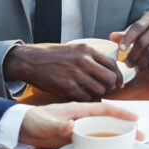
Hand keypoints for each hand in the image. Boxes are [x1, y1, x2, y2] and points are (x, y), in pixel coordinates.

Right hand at [3, 43, 121, 101]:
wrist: (29, 60)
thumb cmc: (51, 55)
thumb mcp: (73, 49)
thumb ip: (89, 57)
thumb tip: (106, 68)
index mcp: (86, 50)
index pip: (112, 64)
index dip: (119, 75)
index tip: (119, 83)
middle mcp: (83, 61)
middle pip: (109, 78)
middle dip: (110, 86)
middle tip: (106, 89)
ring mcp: (75, 74)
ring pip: (99, 89)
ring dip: (99, 94)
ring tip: (92, 93)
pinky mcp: (66, 86)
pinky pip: (86, 97)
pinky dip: (86, 99)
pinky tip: (82, 96)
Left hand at [18, 101, 141, 148]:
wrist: (21, 127)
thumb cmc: (33, 120)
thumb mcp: (45, 123)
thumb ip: (58, 125)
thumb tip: (72, 127)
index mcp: (80, 109)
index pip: (105, 109)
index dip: (121, 112)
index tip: (136, 118)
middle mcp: (83, 118)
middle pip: (110, 121)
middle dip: (127, 127)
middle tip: (142, 135)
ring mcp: (81, 128)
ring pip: (105, 131)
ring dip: (119, 136)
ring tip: (134, 144)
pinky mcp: (75, 138)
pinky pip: (95, 140)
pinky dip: (106, 144)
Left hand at [110, 11, 148, 70]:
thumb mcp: (137, 33)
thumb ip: (124, 35)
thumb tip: (112, 37)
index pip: (138, 27)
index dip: (128, 39)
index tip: (120, 50)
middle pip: (143, 41)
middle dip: (133, 55)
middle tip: (128, 64)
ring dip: (141, 62)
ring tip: (136, 67)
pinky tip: (148, 67)